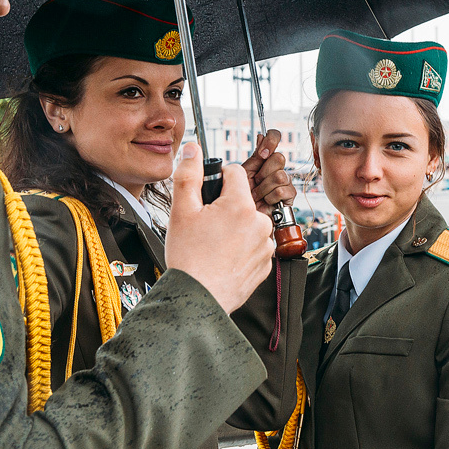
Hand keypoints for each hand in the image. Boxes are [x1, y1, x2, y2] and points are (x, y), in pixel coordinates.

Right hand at [166, 143, 273, 313]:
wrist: (198, 298)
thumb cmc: (189, 258)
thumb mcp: (181, 211)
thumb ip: (189, 175)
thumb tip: (194, 149)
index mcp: (241, 206)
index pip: (236, 173)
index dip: (219, 179)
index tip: (208, 195)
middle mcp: (260, 223)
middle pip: (243, 200)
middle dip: (227, 207)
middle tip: (206, 226)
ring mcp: (266, 246)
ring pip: (250, 224)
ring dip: (236, 229)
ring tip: (214, 246)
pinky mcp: (267, 264)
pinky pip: (255, 247)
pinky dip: (242, 249)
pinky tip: (224, 259)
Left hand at [242, 130, 296, 215]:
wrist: (246, 217)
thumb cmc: (243, 197)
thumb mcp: (245, 173)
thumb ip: (255, 156)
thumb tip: (261, 136)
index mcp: (265, 159)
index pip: (275, 137)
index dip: (271, 140)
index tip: (262, 154)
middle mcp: (277, 167)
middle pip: (279, 157)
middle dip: (263, 173)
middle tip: (255, 183)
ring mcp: (285, 181)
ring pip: (280, 175)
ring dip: (264, 188)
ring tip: (258, 195)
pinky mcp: (290, 195)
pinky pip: (282, 190)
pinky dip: (270, 197)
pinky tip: (266, 201)